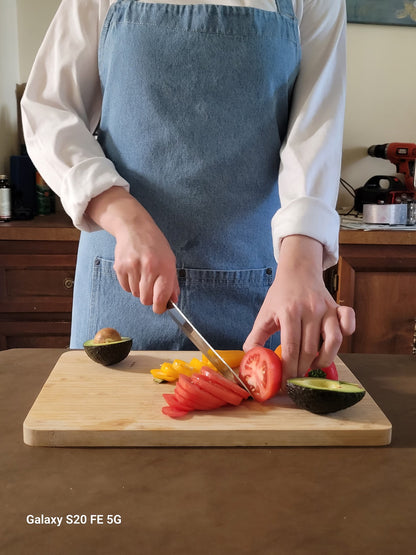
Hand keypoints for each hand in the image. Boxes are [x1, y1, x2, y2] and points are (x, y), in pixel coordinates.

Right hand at [86, 187, 178, 312]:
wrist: (135, 228)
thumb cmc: (155, 245)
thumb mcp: (169, 260)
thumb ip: (172, 283)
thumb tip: (172, 301)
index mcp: (165, 267)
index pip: (161, 297)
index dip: (160, 307)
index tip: (160, 308)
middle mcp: (149, 267)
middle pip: (146, 299)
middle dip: (149, 298)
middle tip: (151, 288)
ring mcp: (132, 267)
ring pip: (135, 294)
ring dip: (139, 289)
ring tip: (142, 275)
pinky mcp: (120, 267)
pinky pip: (125, 288)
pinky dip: (130, 284)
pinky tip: (134, 272)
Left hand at [243, 235, 354, 385]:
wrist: (297, 271)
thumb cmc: (281, 295)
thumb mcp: (264, 314)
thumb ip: (256, 337)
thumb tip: (251, 358)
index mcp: (289, 312)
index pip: (291, 348)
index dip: (289, 370)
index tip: (286, 383)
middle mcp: (310, 310)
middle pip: (310, 349)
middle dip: (303, 370)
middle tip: (296, 380)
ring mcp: (326, 308)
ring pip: (334, 341)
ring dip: (325, 359)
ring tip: (313, 365)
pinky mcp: (337, 307)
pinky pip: (349, 322)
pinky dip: (346, 334)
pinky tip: (332, 344)